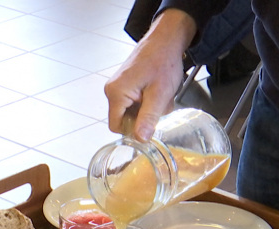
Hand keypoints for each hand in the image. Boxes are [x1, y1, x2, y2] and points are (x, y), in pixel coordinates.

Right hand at [104, 9, 196, 140]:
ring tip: (161, 95)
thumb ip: (149, 117)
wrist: (166, 39)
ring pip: (131, 112)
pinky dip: (147, 101)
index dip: (133, 130)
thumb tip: (141, 139)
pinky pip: (133, 103)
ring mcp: (117, 87)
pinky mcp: (124, 84)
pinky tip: (157, 92)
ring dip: (148, 109)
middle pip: (124, 119)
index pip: (116, 126)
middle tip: (160, 105)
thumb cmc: (163, 61)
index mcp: (116, 93)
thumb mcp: (159, 94)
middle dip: (144, 118)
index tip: (150, 125)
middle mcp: (112, 90)